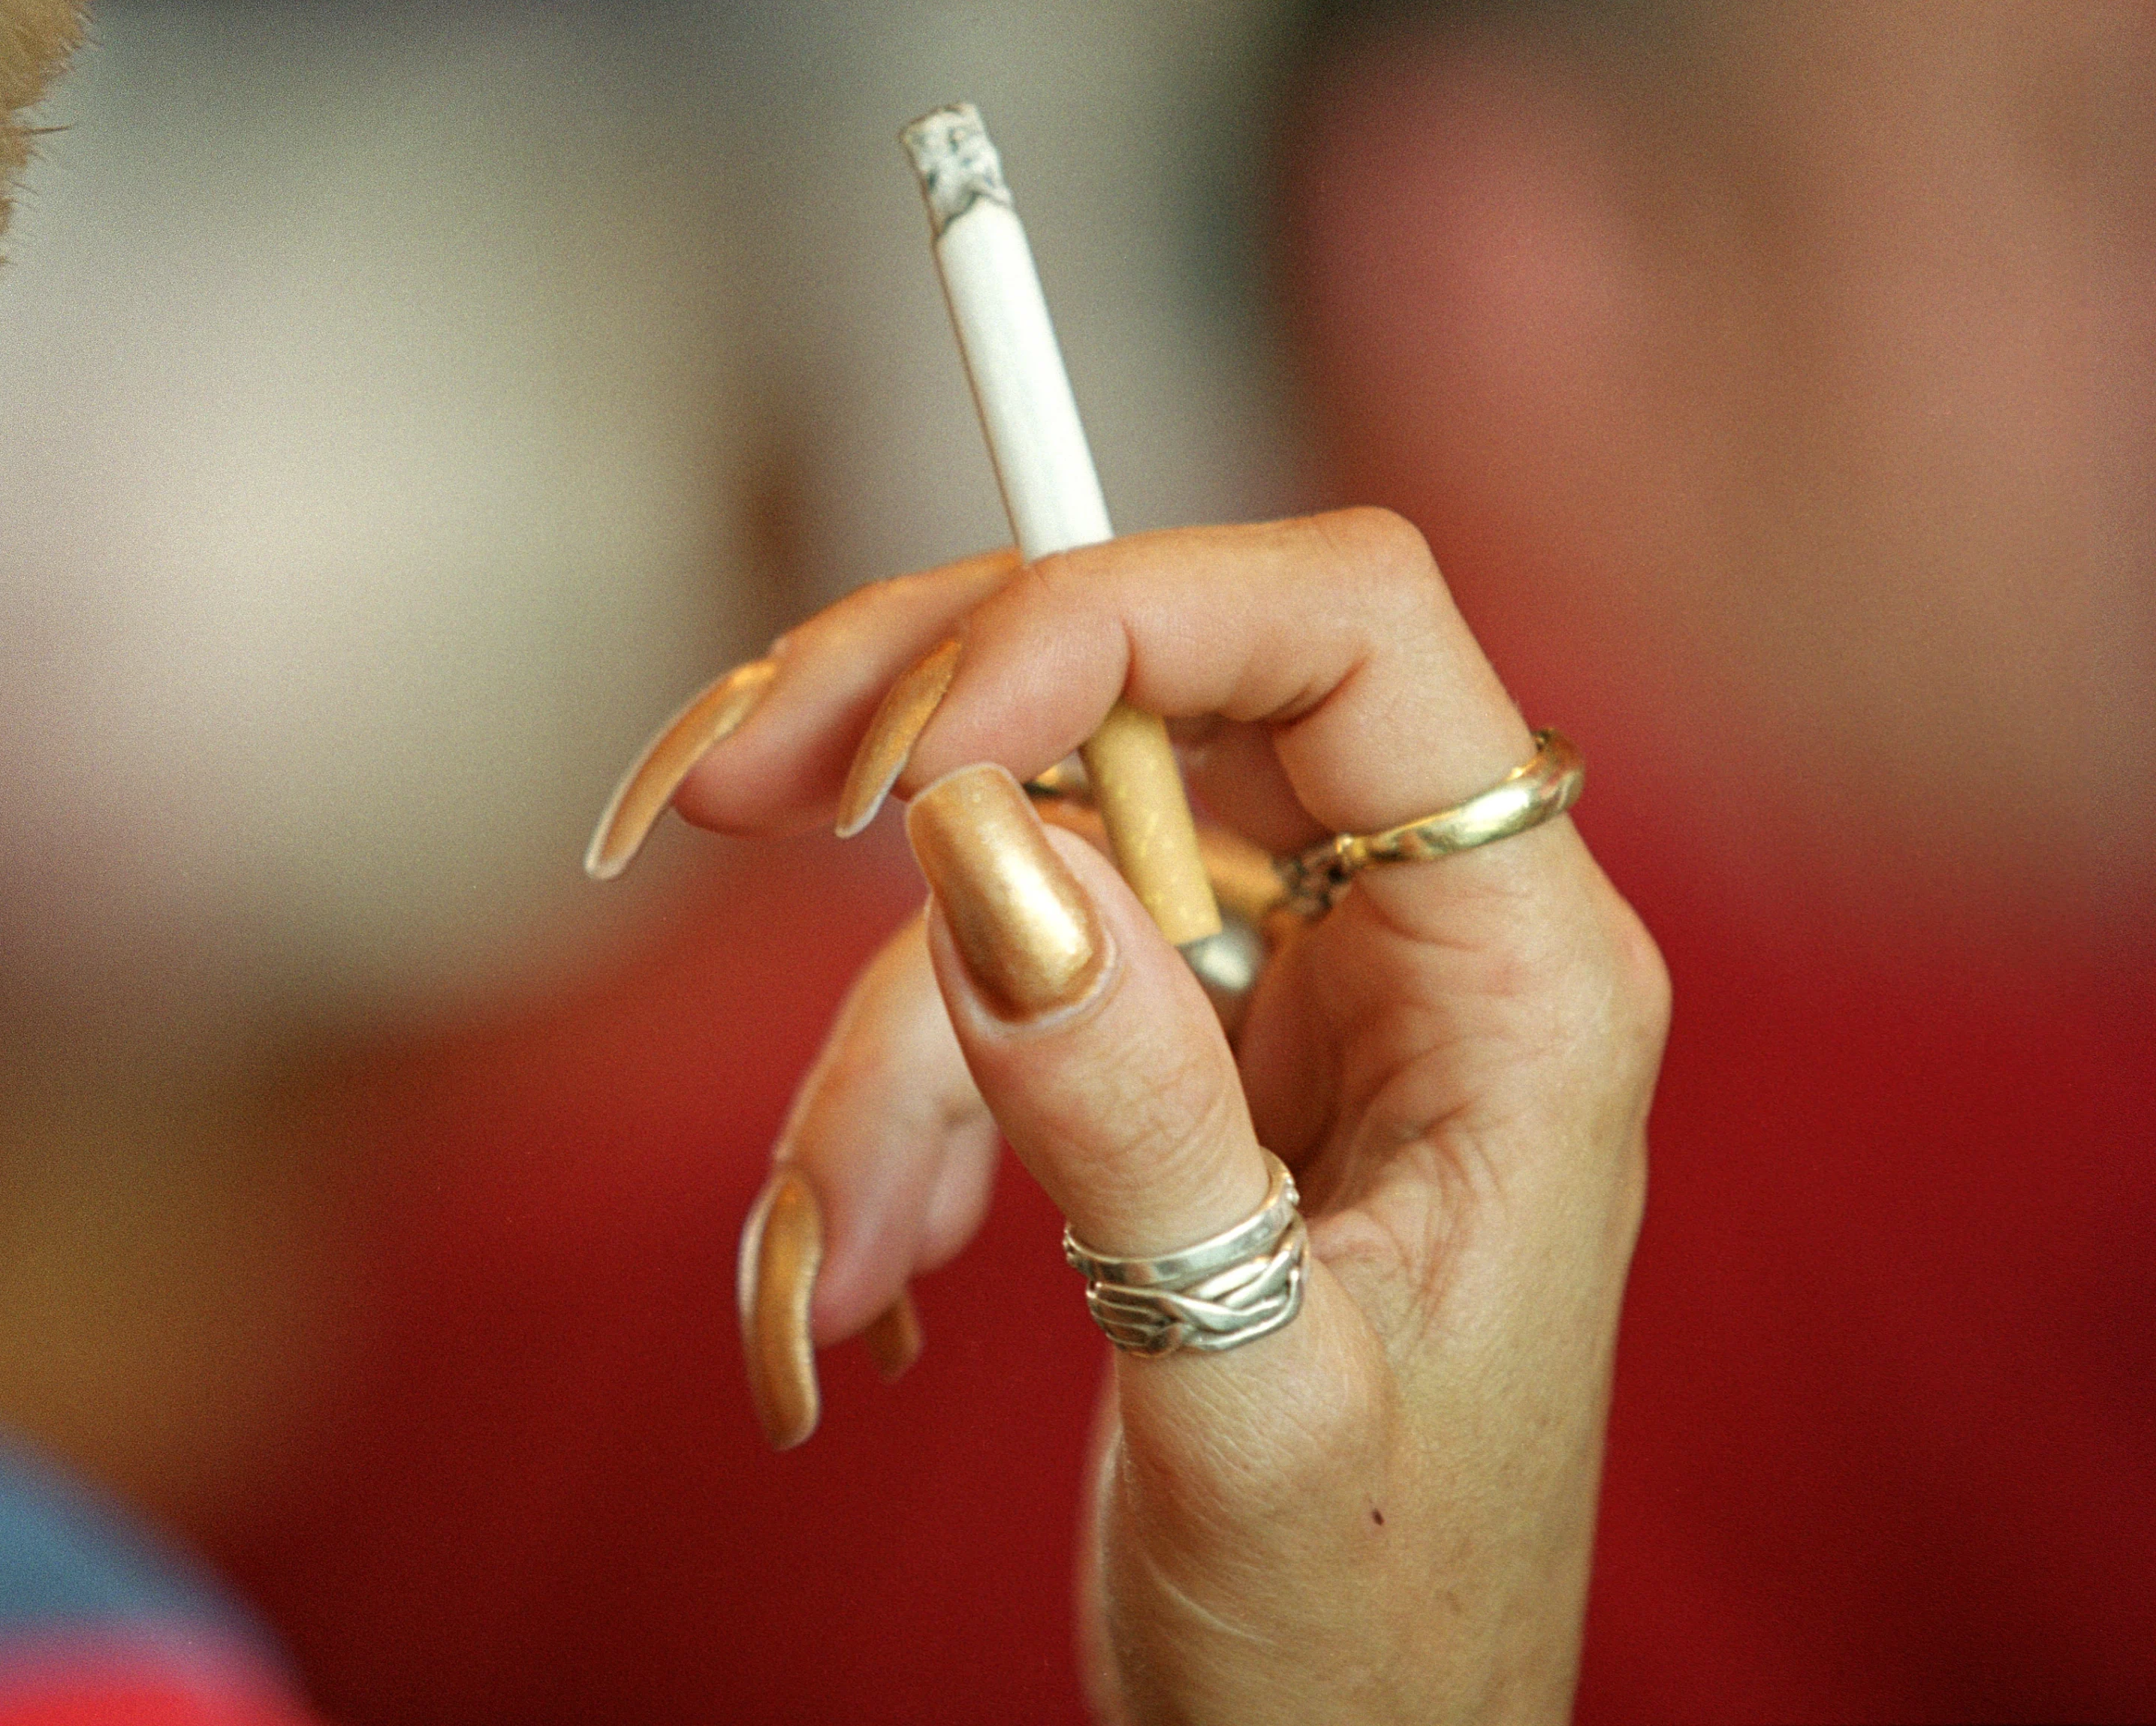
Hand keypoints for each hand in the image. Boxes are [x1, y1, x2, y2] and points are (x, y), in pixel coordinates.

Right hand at [589, 512, 1667, 1723]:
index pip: (1341, 630)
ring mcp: (1280, 994)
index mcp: (1518, 977)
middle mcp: (1404, 939)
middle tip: (717, 794)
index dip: (1115, 613)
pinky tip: (854, 1289)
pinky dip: (875, 1128)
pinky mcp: (1172, 1062)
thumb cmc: (1372, 1637)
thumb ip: (1134, 1124)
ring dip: (868, 1070)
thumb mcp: (1259, 1397)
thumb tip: (990, 849)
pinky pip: (978, 999)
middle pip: (1141, 688)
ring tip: (828, 1284)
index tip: (909, 747)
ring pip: (1012, 872)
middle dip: (914, 743)